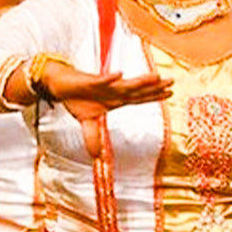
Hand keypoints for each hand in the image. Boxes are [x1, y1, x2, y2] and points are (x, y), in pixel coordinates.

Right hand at [42, 64, 171, 156]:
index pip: (139, 98)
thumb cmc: (77, 98)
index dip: (154, 96)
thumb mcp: (87, 122)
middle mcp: (113, 91)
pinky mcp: (89, 81)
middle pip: (137, 90)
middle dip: (154, 86)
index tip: (170, 92)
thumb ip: (93, 137)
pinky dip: (110, 78)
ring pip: (124, 85)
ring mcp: (103, 85)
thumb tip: (96, 157)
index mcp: (115, 98)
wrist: (60, 84)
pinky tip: (120, 74)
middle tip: (171, 82)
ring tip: (155, 77)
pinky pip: (101, 80)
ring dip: (140, 82)